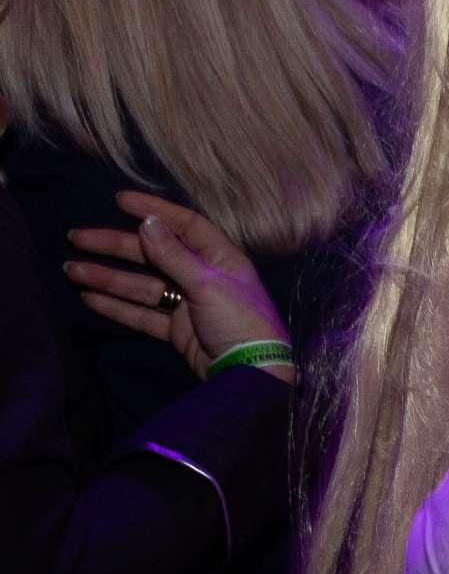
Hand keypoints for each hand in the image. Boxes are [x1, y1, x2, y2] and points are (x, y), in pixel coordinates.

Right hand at [65, 192, 296, 383]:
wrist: (251, 373)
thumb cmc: (239, 321)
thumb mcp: (208, 284)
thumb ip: (174, 255)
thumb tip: (147, 221)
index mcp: (219, 258)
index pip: (184, 225)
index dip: (153, 210)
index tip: (119, 200)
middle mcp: (203, 277)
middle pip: (153, 254)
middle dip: (115, 246)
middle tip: (76, 238)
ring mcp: (188, 304)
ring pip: (141, 285)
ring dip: (107, 277)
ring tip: (71, 270)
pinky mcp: (177, 330)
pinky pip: (142, 313)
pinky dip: (117, 305)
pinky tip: (90, 296)